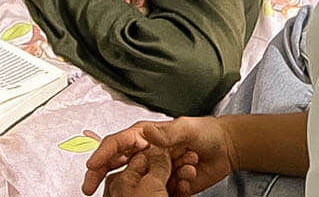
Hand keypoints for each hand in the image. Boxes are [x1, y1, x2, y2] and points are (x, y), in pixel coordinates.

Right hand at [84, 118, 235, 196]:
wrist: (226, 149)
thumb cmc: (205, 132)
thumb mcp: (186, 128)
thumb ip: (167, 133)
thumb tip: (147, 132)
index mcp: (145, 136)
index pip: (117, 144)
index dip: (101, 154)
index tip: (92, 167)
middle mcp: (146, 154)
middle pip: (117, 165)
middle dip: (102, 175)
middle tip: (91, 188)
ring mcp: (155, 171)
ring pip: (141, 182)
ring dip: (160, 181)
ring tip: (186, 168)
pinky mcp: (168, 184)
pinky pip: (162, 192)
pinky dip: (175, 188)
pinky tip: (190, 175)